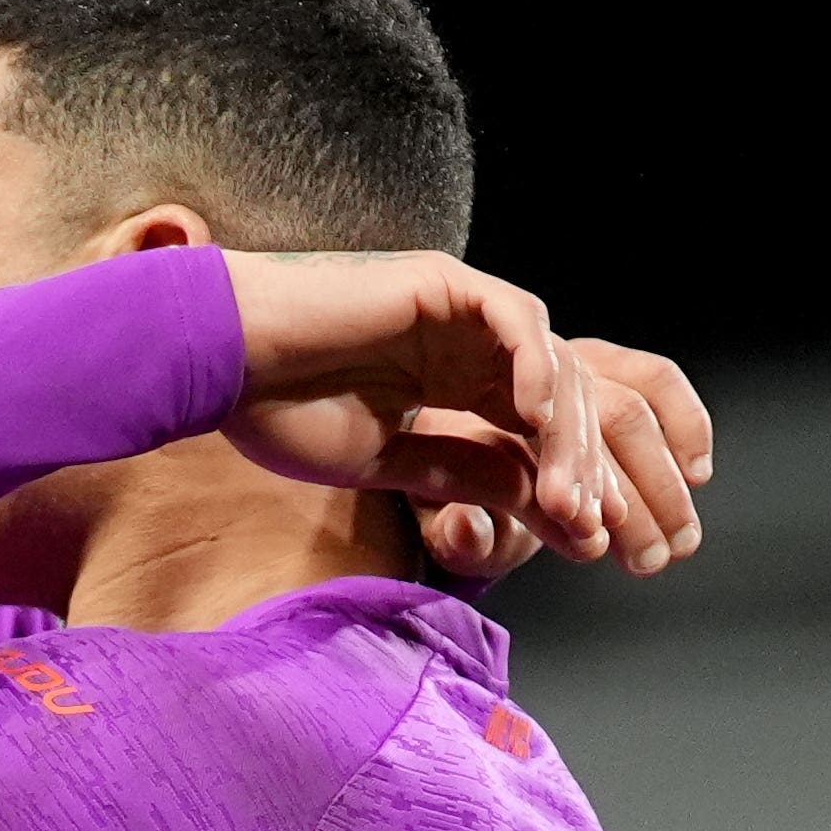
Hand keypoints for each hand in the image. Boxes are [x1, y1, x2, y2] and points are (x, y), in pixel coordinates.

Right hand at [220, 253, 703, 574]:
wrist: (212, 359)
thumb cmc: (277, 409)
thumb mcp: (390, 464)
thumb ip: (470, 477)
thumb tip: (559, 517)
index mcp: (460, 386)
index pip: (547, 439)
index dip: (586, 489)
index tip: (610, 547)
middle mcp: (475, 346)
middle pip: (572, 406)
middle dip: (606, 474)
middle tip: (618, 537)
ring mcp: (465, 311)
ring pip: (555, 372)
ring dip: (569, 444)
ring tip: (571, 505)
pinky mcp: (447, 283)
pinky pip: (518, 324)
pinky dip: (534, 372)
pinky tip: (534, 425)